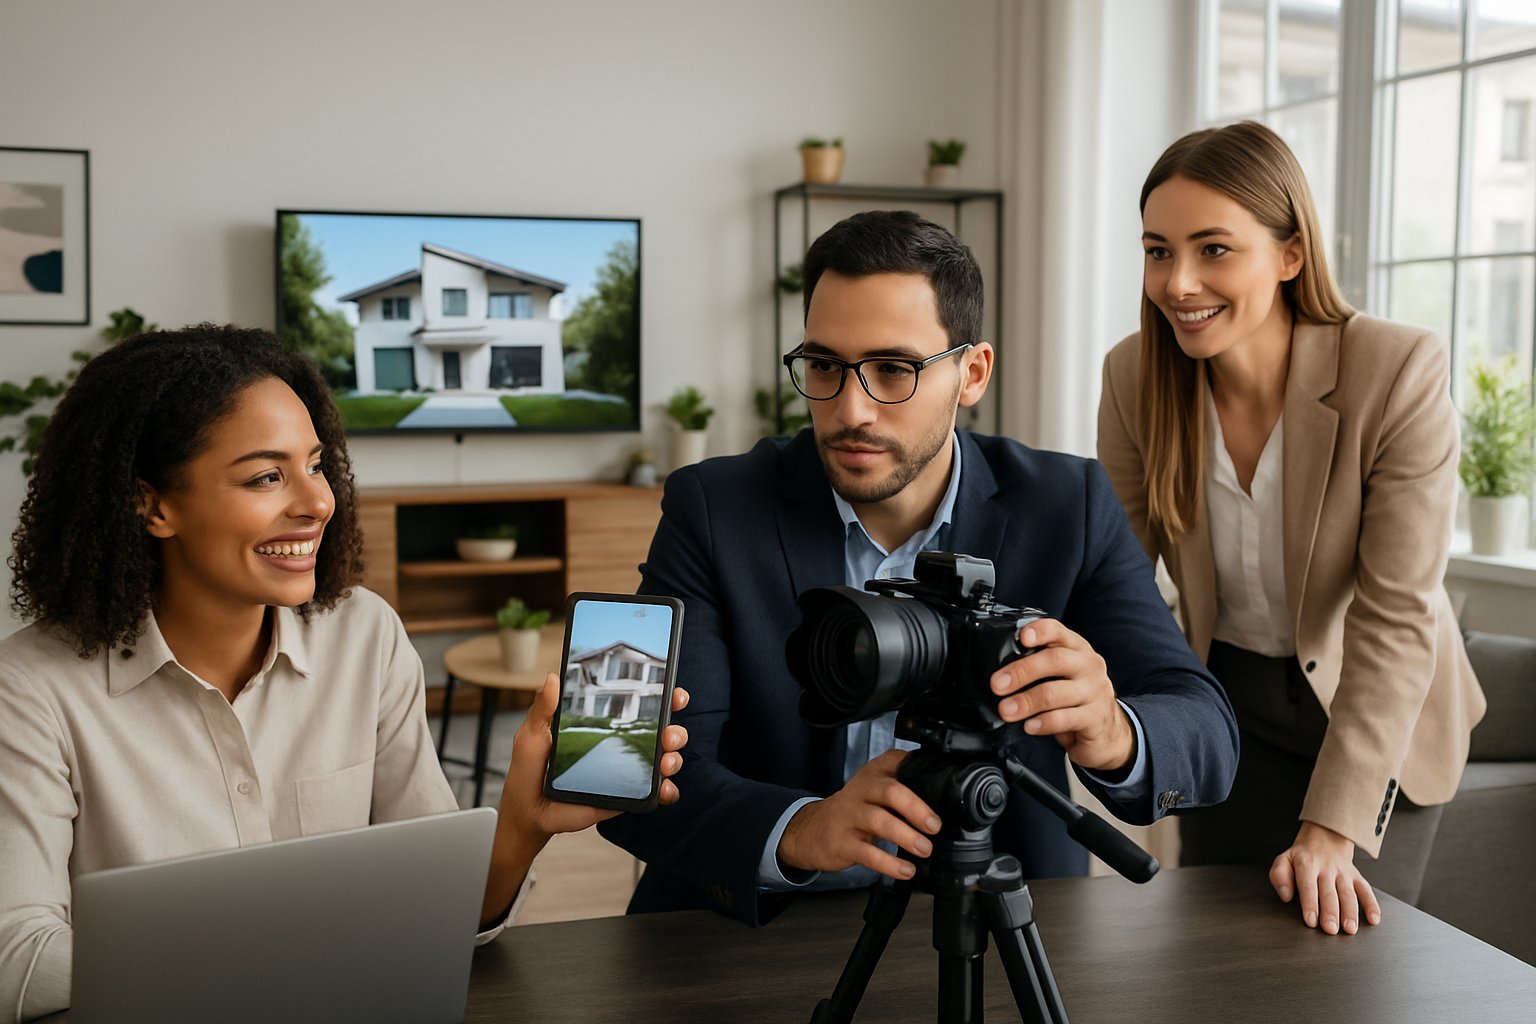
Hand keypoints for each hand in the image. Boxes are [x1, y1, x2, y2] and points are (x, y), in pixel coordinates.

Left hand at [482, 676, 688, 925]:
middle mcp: (619, 745)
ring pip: (665, 760)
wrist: (527, 813)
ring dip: (673, 757)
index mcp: (602, 724)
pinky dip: (668, 790)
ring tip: (664, 760)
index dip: (661, 696)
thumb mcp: (532, 735)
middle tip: (668, 734)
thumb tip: (552, 678)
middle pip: (661, 732)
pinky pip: (656, 793)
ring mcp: (626, 772)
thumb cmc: (528, 771)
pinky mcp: (626, 796)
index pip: (638, 705)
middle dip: (674, 730)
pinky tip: (663, 789)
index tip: (673, 692)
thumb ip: (544, 708)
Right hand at [777, 749, 940, 881]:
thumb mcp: (872, 790)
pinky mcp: (842, 843)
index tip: (941, 783)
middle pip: (890, 791)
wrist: (811, 830)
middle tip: (934, 825)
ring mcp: (849, 816)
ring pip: (879, 821)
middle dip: (916, 808)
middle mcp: (860, 791)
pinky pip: (868, 853)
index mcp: (872, 774)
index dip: (918, 769)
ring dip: (906, 836)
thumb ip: (901, 789)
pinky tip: (906, 870)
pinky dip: (890, 864)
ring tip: (925, 849)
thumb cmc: (853, 810)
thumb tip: (943, 803)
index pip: (895, 761)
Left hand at [988, 619, 1134, 772]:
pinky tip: (1029, 725)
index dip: (1040, 632)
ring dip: (1026, 701)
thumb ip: (1039, 669)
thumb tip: (1000, 675)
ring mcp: (1095, 691)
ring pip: (1056, 692)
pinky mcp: (1096, 718)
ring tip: (1006, 710)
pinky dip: (1044, 722)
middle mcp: (1088, 666)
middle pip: (1054, 660)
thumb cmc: (1076, 699)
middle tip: (997, 684)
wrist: (1109, 733)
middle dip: (1021, 671)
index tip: (1021, 638)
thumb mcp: (1061, 677)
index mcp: (1076, 649)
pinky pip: (1066, 718)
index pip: (1058, 631)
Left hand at [1269, 821, 1380, 934]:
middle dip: (1331, 912)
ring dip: (1350, 912)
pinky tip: (1374, 919)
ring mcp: (1344, 873)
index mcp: (1306, 864)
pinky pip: (1366, 890)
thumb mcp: (1284, 860)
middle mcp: (1327, 869)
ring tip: (1349, 929)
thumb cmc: (1302, 856)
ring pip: (1348, 894)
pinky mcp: (1357, 877)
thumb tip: (1285, 895)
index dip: (1310, 904)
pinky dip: (1372, 904)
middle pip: (1329, 893)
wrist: (1325, 838)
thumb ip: (1280, 876)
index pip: (1308, 886)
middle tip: (1330, 929)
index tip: (1311, 921)